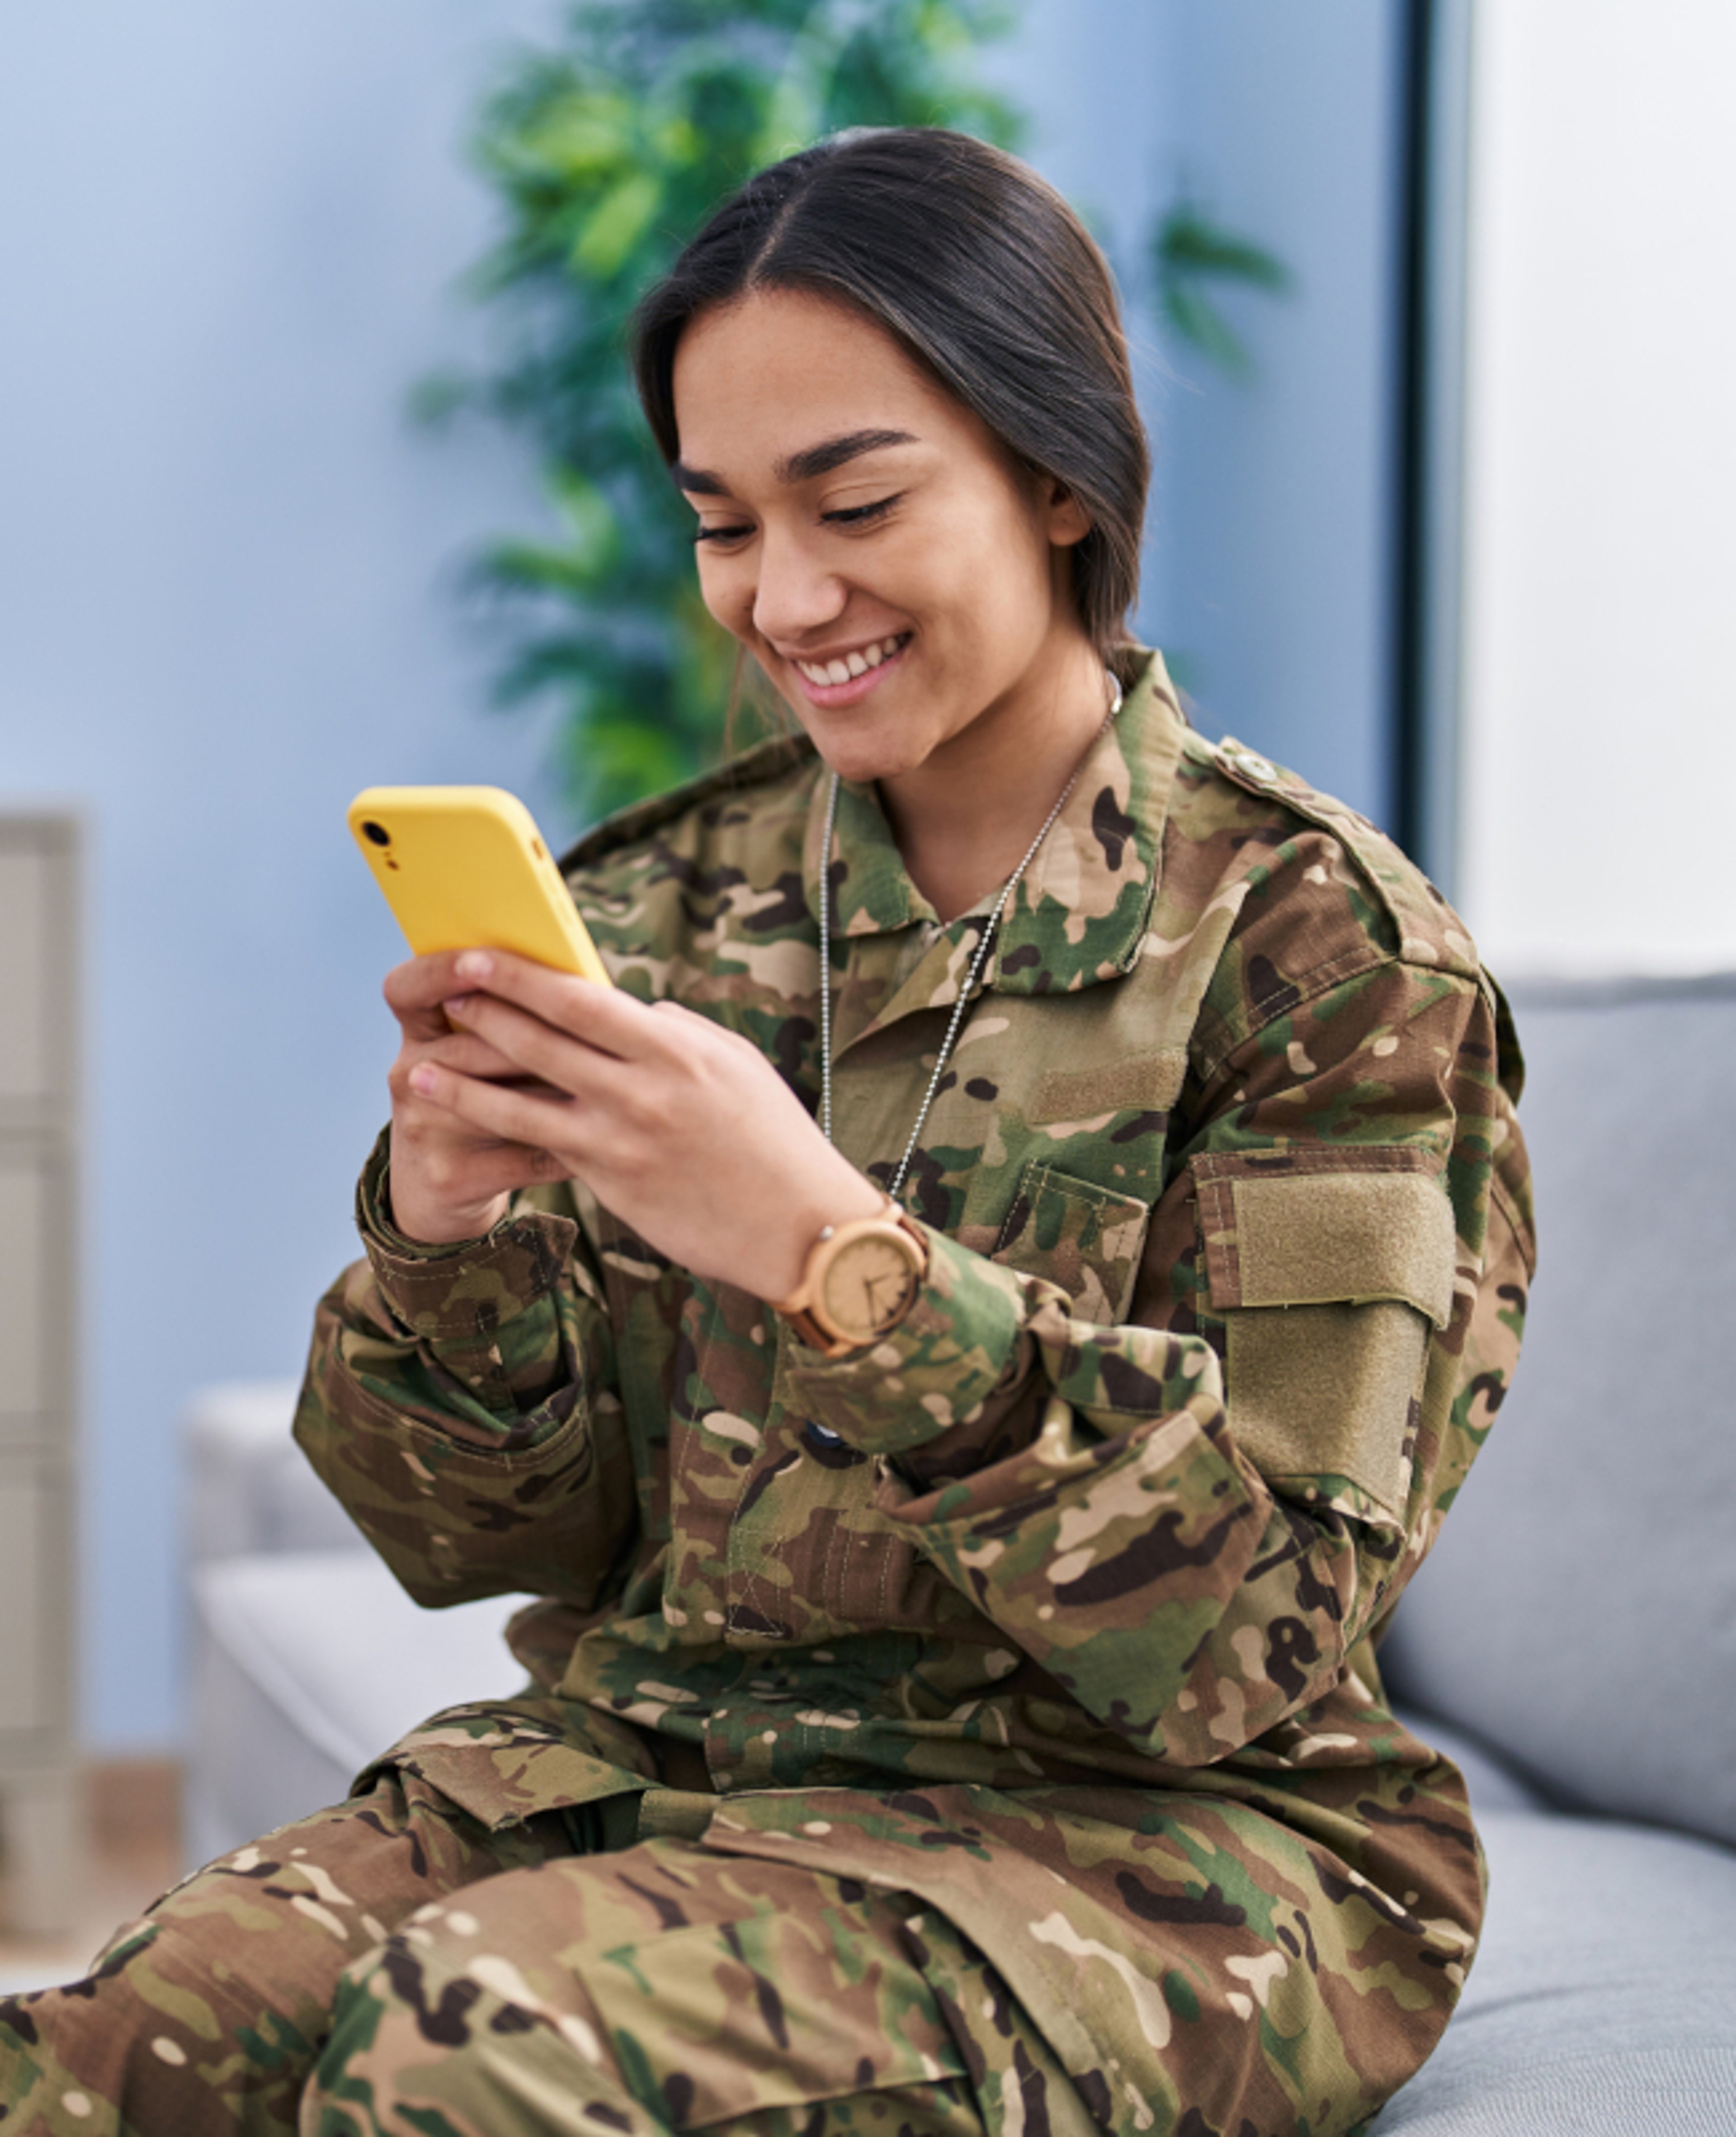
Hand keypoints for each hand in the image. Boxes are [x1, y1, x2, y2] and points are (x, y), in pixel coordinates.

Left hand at [383, 948, 883, 1298]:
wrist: (799, 1226)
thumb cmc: (774, 1140)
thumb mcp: (736, 1066)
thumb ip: (678, 1034)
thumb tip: (635, 1010)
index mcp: (675, 1047)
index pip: (580, 997)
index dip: (520, 976)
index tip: (479, 957)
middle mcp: (643, 1089)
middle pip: (541, 1039)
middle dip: (482, 1012)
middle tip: (440, 992)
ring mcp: (622, 1140)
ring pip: (522, 1100)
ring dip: (462, 1082)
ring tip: (416, 1069)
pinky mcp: (612, 1184)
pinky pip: (542, 1149)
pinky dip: (495, 1134)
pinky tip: (460, 1127)